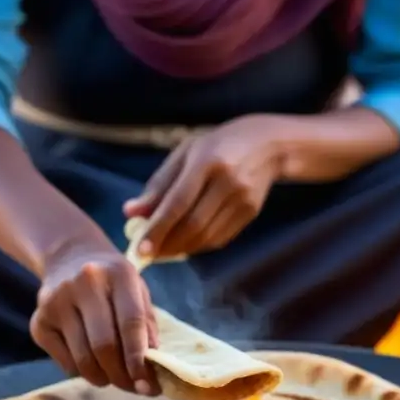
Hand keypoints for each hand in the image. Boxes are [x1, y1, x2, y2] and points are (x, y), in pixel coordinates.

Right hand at [30, 234, 158, 394]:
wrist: (68, 256)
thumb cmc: (112, 281)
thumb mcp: (137, 291)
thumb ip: (147, 327)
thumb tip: (151, 370)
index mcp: (118, 273)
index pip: (131, 323)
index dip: (140, 359)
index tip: (149, 384)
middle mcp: (84, 283)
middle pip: (104, 345)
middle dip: (122, 375)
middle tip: (133, 388)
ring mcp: (55, 302)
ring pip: (82, 358)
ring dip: (102, 378)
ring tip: (113, 378)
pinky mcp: (38, 321)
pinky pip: (64, 362)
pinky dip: (81, 372)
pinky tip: (91, 364)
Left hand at [124, 115, 284, 257]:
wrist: (268, 145)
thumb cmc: (217, 145)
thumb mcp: (185, 154)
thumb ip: (158, 184)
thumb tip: (131, 213)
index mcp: (206, 161)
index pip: (178, 202)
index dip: (158, 228)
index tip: (140, 248)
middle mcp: (227, 182)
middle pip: (193, 224)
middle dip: (166, 244)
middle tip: (146, 254)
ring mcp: (242, 199)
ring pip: (206, 236)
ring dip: (180, 249)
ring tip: (161, 251)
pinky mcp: (250, 212)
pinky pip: (219, 238)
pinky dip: (198, 246)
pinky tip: (184, 244)